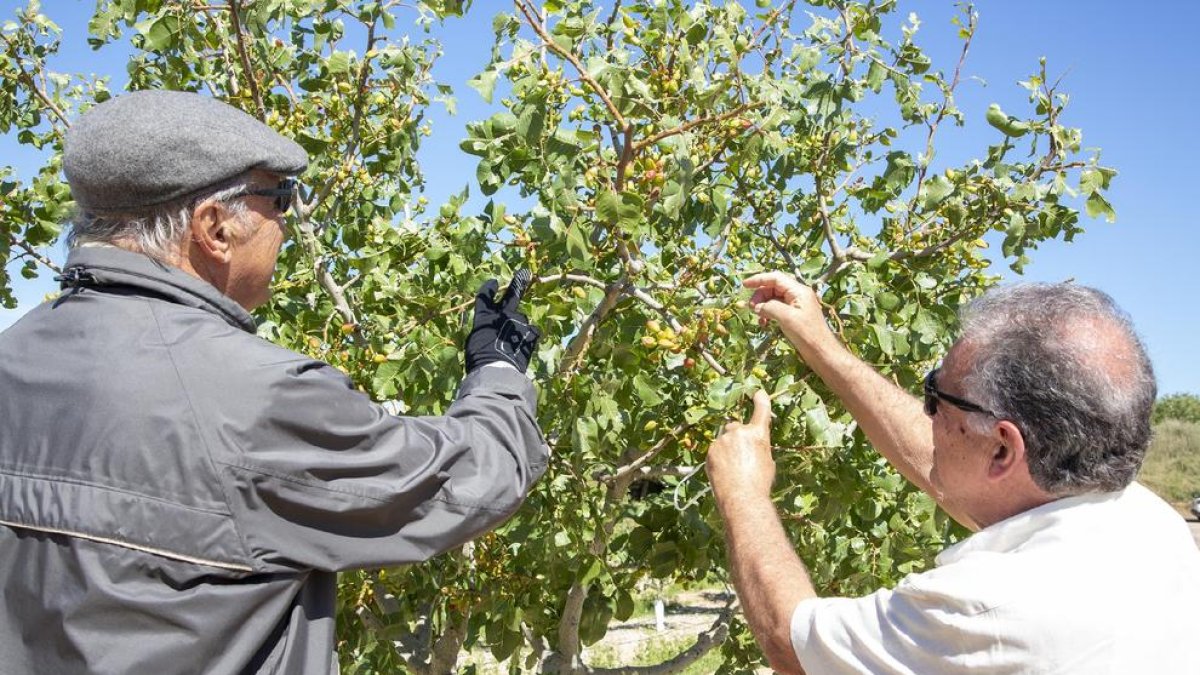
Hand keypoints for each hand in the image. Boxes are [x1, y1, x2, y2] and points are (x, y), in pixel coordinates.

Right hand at [465, 270, 540, 372]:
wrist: (496, 369)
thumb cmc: (479, 359)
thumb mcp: (475, 341)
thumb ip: (485, 330)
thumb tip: (493, 330)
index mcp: (484, 317)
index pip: (485, 296)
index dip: (489, 288)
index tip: (493, 282)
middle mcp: (502, 314)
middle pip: (512, 294)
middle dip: (518, 282)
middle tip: (525, 272)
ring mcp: (519, 321)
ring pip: (521, 319)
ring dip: (519, 327)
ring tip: (513, 343)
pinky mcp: (531, 332)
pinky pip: (531, 332)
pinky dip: (528, 338)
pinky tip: (523, 348)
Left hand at [706, 390, 775, 509]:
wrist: (742, 497)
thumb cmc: (760, 483)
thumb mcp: (767, 461)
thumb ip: (758, 446)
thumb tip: (752, 443)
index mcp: (758, 434)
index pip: (761, 411)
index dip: (760, 401)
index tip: (758, 393)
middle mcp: (739, 432)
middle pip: (736, 428)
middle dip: (738, 438)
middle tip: (743, 457)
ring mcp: (723, 440)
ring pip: (725, 441)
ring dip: (728, 450)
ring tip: (734, 470)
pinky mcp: (711, 450)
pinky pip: (716, 450)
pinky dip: (719, 458)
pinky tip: (725, 472)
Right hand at [743, 271, 828, 348]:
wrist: (821, 351)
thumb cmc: (807, 334)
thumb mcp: (787, 318)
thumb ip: (770, 307)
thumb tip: (757, 306)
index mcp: (798, 291)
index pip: (775, 278)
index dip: (759, 279)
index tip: (744, 285)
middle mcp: (797, 294)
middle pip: (773, 287)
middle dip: (760, 296)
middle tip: (751, 309)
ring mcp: (795, 305)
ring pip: (773, 298)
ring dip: (763, 306)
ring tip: (758, 318)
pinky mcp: (793, 315)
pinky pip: (777, 308)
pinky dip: (768, 313)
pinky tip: (764, 322)